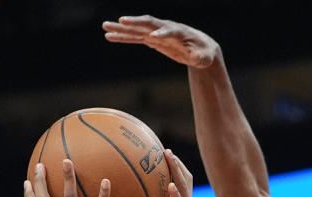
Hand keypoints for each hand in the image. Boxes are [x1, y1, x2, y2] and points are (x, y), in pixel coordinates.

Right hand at [102, 15, 218, 68]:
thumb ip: (202, 58)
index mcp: (180, 32)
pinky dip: (123, 37)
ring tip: (105, 27)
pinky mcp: (152, 40)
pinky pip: (135, 38)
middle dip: (135, 23)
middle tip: (120, 21)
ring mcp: (157, 33)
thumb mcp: (206, 57)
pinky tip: (109, 37)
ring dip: (122, 29)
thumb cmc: (205, 52)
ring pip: (138, 29)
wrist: (201, 48)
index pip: (170, 30)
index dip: (162, 33)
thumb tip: (198, 59)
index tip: (153, 38)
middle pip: (149, 24)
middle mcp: (166, 29)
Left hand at [128, 150, 205, 196]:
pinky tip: (169, 186)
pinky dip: (176, 196)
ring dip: (177, 171)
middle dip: (174, 165)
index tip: (159, 160)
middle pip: (181, 182)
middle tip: (163, 150)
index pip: (173, 189)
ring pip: (184, 187)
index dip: (169, 174)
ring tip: (169, 156)